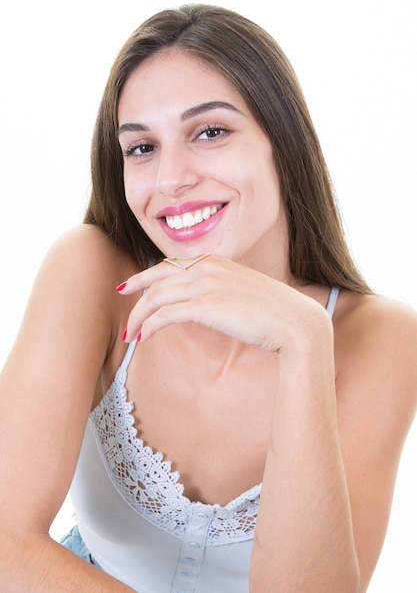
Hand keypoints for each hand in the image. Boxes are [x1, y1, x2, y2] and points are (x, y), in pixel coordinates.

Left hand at [117, 255, 319, 351]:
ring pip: (157, 297)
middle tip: (126, 321)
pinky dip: (149, 326)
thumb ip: (221, 290)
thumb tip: (205, 303)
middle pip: (157, 281)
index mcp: (215, 261)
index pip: (169, 265)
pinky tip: (144, 338)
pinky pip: (165, 314)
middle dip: (135, 300)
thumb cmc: (273, 313)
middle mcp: (207, 267)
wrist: (295, 322)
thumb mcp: (243, 292)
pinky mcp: (206, 305)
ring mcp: (206, 284)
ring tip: (130, 336)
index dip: (145, 277)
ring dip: (139, 318)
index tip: (129, 288)